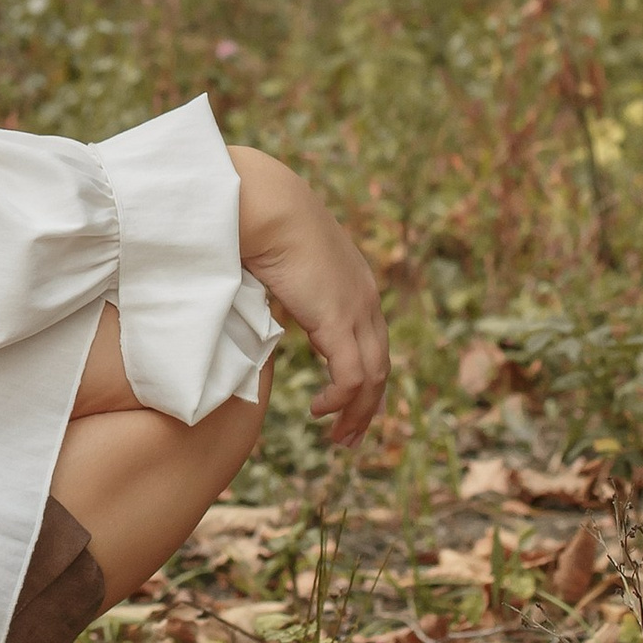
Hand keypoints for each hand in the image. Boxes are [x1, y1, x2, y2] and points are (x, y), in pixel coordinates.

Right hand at [231, 142, 387, 445]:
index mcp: (354, 283)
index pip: (371, 341)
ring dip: (357, 412)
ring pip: (372, 378)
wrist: (265, 205)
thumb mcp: (279, 264)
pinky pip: (352, 377)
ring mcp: (357, 310)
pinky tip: (320, 410)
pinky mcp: (340, 321)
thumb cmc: (262, 226)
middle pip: (379, 365)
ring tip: (339, 438)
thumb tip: (265, 304)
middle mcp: (365, 299)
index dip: (364, 377)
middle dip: (368, 406)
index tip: (349, 404)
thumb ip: (283, 288)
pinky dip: (341, 400)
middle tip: (350, 436)